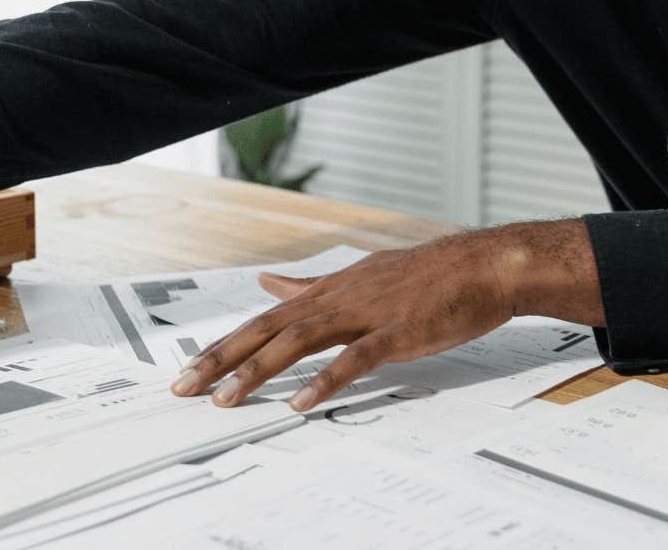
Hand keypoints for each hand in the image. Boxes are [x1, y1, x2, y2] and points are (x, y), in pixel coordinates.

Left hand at [170, 220, 601, 411]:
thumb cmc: (429, 276)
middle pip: (267, 329)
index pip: (265, 318)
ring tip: (225, 400)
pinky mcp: (395, 333)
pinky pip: (353, 360)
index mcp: (330, 289)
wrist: (484, 265)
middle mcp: (338, 297)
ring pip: (298, 342)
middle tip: (183, 387)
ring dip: (257, 371)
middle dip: (221, 359)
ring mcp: (365, 314)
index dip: (225, 344)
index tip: (188, 369)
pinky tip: (299, 402)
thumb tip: (269, 284)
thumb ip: (312, 286)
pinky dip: (323, 381)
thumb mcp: (360, 274)